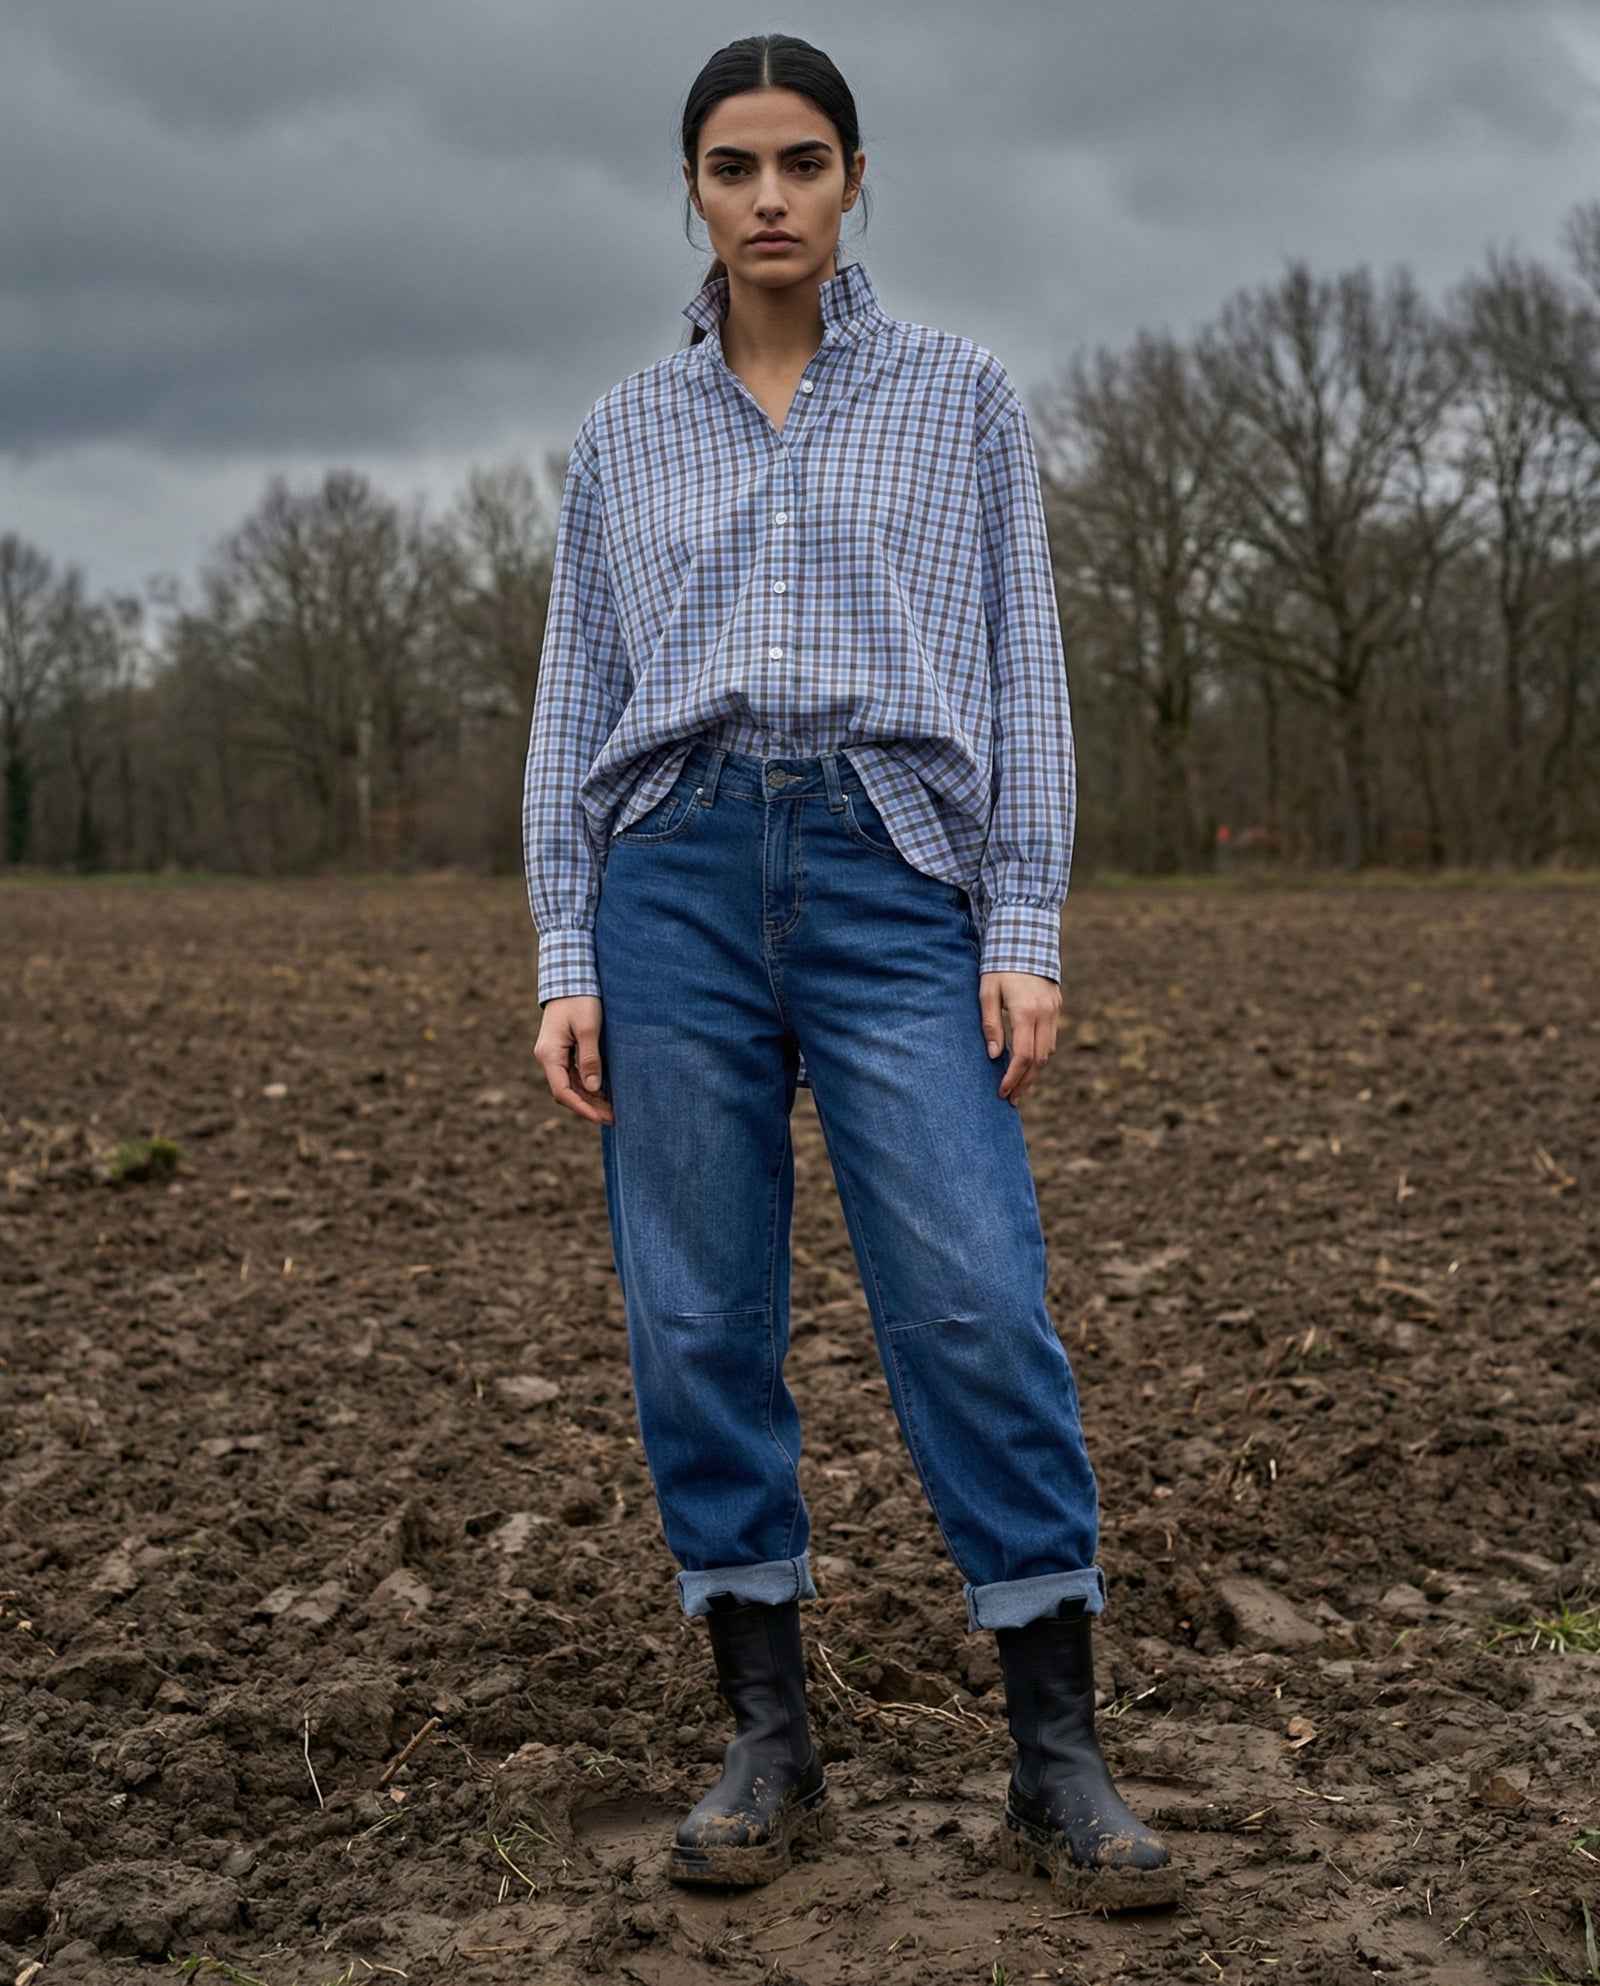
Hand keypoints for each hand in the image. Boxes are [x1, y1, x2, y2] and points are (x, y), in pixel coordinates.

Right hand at [534, 995, 614, 1125]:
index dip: (582, 1108)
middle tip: (612, 1118)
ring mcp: (553, 1054)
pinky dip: (586, 1085)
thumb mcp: (588, 1028)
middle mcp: (547, 1057)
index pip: (562, 1092)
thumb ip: (590, 1059)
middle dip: (588, 1106)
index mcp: (549, 1054)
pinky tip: (602, 1092)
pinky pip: (572, 1074)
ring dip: (588, 1098)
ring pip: (569, 1085)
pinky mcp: (561, 1050)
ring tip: (610, 1109)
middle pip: (566, 1091)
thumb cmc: (580, 999)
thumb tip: (592, 1088)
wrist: (569, 976)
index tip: (601, 1118)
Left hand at [979, 971, 1060, 1104]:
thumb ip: (991, 1025)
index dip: (1013, 1078)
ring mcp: (1054, 1011)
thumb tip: (994, 1056)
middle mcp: (1045, 1014)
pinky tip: (1029, 1064)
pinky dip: (1041, 1056)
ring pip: (1049, 1051)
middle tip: (1012, 1099)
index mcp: (1026, 1012)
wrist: (1025, 938)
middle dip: (1026, 1082)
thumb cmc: (999, 965)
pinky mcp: (1057, 1006)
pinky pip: (1051, 1039)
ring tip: (1020, 1087)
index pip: (1023, 1056)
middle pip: (1040, 1060)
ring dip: (1035, 1072)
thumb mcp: (987, 992)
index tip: (1002, 1092)